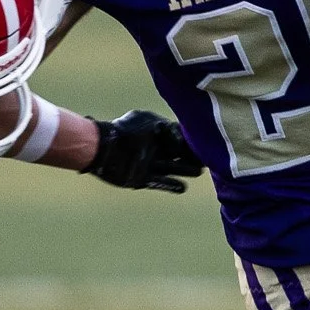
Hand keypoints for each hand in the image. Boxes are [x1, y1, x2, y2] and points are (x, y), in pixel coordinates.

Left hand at [83, 110, 203, 193]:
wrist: (104, 148)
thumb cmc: (126, 130)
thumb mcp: (151, 123)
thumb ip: (170, 130)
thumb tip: (183, 142)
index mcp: (156, 133)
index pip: (179, 138)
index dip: (191, 142)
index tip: (205, 144)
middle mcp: (153, 149)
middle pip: (178, 154)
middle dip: (191, 157)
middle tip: (206, 160)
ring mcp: (148, 164)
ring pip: (172, 168)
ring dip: (185, 170)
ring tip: (198, 171)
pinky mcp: (141, 179)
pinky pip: (160, 183)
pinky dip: (171, 185)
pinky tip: (182, 187)